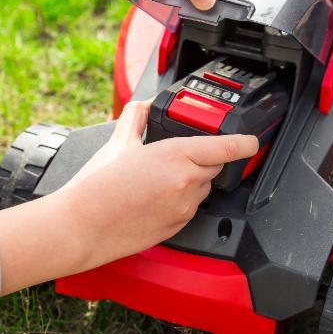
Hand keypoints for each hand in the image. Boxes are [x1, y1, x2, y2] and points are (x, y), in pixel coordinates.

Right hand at [0, 101, 258, 294]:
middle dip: (203, 159)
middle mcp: (186, 183)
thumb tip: (141, 106)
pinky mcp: (177, 227)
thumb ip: (135, 119)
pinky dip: (180, 201)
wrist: (81, 226)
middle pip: (214, 166)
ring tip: (158, 180)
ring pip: (201, 189)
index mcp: (176, 156)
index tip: (251, 140)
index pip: (226, 147)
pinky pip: (189, 209)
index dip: (244, 143)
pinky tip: (153, 198)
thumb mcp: (118, 143)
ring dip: (191, 181)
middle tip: (178, 156)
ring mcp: (183, 208)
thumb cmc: (96, 187)